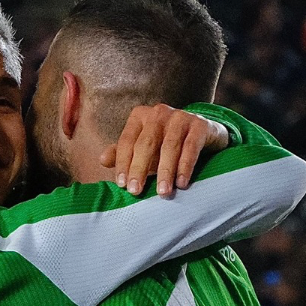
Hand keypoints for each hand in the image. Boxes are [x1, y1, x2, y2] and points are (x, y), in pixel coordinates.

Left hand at [99, 104, 230, 196]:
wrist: (203, 134)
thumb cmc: (165, 144)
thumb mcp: (143, 149)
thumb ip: (122, 154)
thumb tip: (102, 160)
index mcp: (140, 116)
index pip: (127, 141)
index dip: (123, 163)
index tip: (122, 185)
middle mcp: (159, 113)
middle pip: (146, 143)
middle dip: (139, 169)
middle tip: (136, 192)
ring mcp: (181, 117)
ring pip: (169, 147)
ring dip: (165, 171)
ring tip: (162, 192)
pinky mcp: (200, 125)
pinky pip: (191, 147)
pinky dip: (185, 166)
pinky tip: (182, 183)